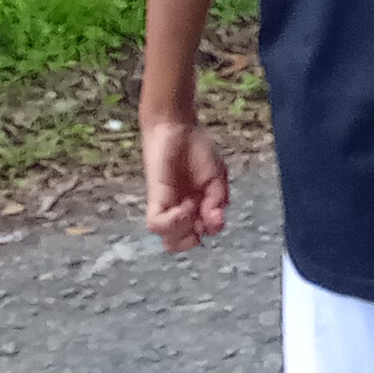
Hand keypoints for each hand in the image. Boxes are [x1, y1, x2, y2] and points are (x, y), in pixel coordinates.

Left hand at [142, 117, 229, 245]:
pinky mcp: (155, 198)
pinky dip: (173, 222)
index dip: (209, 231)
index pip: (199, 235)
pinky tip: (184, 206)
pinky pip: (157, 224)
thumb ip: (218, 201)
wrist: (178, 128)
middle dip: (194, 238)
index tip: (216, 214)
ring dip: (184, 231)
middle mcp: (179, 211)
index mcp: (196, 209)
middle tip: (201, 217)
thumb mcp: (218, 178)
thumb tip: (216, 222)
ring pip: (169, 241)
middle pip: (182, 244)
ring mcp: (166, 207)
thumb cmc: (197, 150)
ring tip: (190, 208)